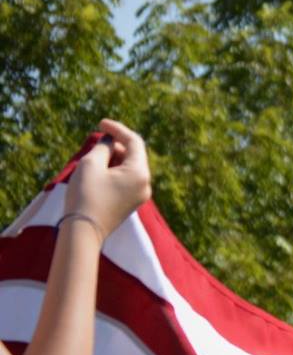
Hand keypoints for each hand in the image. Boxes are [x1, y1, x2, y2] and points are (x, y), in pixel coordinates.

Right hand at [63, 119, 152, 234]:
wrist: (83, 231)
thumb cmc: (86, 195)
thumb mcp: (91, 164)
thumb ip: (103, 147)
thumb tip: (110, 142)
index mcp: (140, 172)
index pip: (134, 142)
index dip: (118, 129)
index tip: (101, 123)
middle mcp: (145, 184)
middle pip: (134, 155)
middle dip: (116, 145)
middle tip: (96, 141)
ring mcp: (140, 196)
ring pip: (130, 168)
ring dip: (114, 158)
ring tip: (94, 157)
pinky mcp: (130, 204)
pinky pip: (126, 180)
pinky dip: (114, 171)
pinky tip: (98, 171)